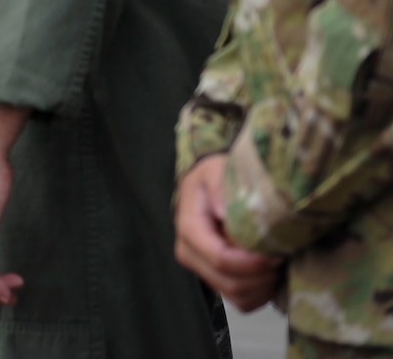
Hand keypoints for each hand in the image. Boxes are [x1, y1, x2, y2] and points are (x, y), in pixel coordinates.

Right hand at [175, 154, 283, 311]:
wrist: (206, 187)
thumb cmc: (213, 177)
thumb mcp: (214, 170)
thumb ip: (219, 186)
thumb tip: (224, 210)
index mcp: (189, 229)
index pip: (220, 258)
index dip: (252, 262)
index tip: (277, 252)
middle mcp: (190, 254)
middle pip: (230, 283)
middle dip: (262, 276)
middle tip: (282, 257)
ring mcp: (202, 271)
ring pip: (238, 297)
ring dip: (264, 286)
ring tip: (277, 262)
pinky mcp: (216, 281)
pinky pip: (243, 302)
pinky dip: (261, 294)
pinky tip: (269, 273)